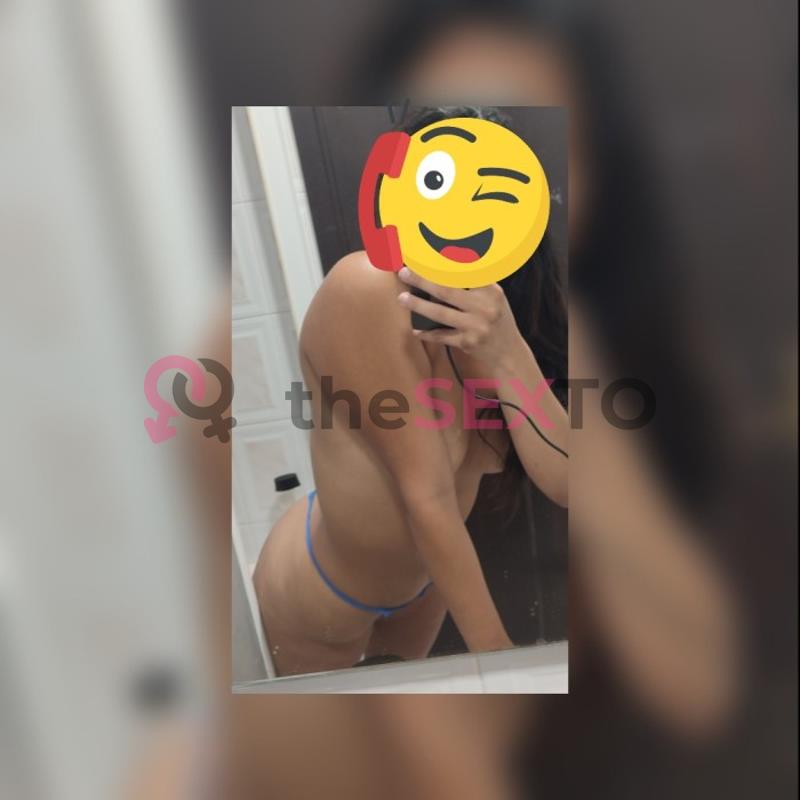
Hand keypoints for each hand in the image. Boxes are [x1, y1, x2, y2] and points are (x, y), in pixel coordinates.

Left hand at [397, 267, 525, 369]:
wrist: (509, 352)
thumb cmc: (497, 319)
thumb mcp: (494, 296)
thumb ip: (476, 282)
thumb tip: (450, 261)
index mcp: (491, 290)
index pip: (463, 272)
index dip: (442, 263)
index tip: (423, 256)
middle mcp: (484, 307)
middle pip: (446, 290)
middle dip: (422, 280)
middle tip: (404, 273)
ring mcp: (476, 326)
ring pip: (440, 313)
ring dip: (418, 305)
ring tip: (402, 298)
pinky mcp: (468, 343)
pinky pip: (442, 336)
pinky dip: (428, 333)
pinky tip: (416, 329)